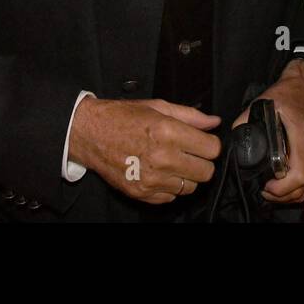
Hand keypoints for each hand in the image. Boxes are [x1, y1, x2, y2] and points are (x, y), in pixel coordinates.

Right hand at [70, 97, 220, 203]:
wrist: (89, 134)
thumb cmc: (122, 117)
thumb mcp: (158, 107)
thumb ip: (190, 116)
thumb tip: (214, 122)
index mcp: (168, 132)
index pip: (212, 149)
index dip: (210, 144)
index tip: (203, 142)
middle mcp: (162, 158)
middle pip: (206, 172)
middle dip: (202, 162)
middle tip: (190, 153)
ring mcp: (151, 179)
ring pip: (190, 187)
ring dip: (186, 176)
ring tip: (173, 162)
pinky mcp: (141, 193)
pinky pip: (171, 197)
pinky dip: (169, 187)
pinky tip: (159, 172)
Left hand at [232, 60, 303, 203]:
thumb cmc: (285, 94)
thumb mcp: (261, 104)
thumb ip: (244, 122)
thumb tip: (233, 141)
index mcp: (302, 135)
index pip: (298, 173)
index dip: (282, 188)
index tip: (266, 187)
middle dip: (283, 196)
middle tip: (264, 192)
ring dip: (290, 194)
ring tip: (271, 191)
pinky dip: (298, 187)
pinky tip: (282, 184)